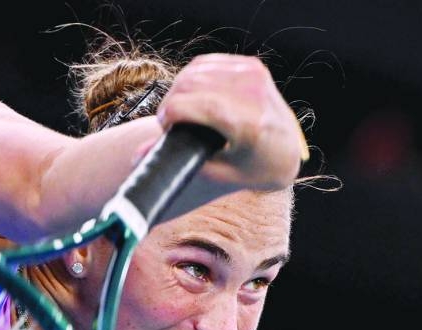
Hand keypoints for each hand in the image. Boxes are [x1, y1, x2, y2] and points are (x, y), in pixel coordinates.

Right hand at [156, 54, 308, 190]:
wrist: (285, 151)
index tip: (163, 125)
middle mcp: (255, 96)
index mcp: (250, 125)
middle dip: (171, 101)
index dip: (172, 112)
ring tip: (181, 111)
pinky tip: (192, 95)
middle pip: (193, 84)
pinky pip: (206, 63)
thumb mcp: (216, 173)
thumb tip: (136, 157)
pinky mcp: (252, 66)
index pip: (202, 105)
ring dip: (179, 89)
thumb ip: (177, 162)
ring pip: (196, 71)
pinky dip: (192, 78)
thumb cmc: (250, 168)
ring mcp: (255, 76)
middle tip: (170, 122)